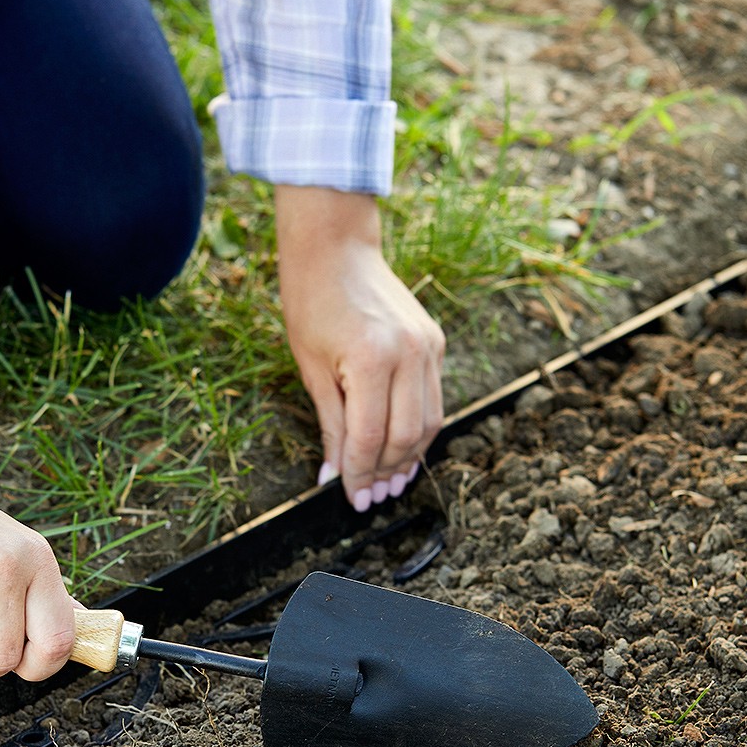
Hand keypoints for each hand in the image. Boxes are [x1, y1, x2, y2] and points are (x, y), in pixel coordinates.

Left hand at [277, 185, 445, 510]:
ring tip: (389, 482)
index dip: (359, 474)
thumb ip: (331, 425)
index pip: (369, 437)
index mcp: (372, 359)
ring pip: (428, 423)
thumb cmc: (311, 302)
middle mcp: (410, 353)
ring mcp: (428, 347)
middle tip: (370, 496)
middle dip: (385, 472)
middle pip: (405, 437)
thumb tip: (335, 476)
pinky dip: (418, 429)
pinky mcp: (435, 342)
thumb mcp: (311, 368)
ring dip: (408, 457)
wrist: (336, 248)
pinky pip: (432, 400)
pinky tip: (402, 449)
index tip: (350, 498)